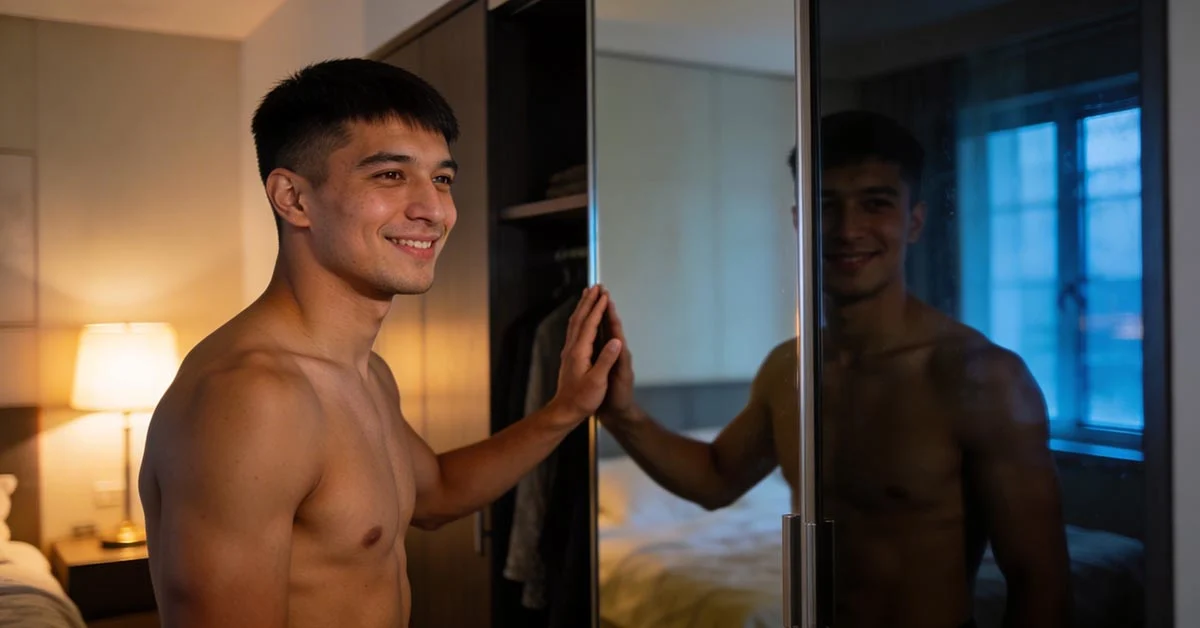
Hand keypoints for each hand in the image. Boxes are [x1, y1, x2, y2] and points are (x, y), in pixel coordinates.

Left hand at [550, 285, 622, 419]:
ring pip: (575, 323)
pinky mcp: (569, 356)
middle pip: (580, 319)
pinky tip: (581, 318)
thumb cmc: (582, 399)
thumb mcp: (597, 382)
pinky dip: (579, 318)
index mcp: (580, 352)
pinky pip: (574, 330)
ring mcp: (569, 352)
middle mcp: (572, 348)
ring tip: (588, 295)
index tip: (605, 295)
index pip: (590, 324)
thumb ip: (606, 360)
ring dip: (582, 307)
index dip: (598, 308)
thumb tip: (616, 340)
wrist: (564, 411)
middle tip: (596, 286)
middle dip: (588, 301)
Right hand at [598, 298, 636, 418]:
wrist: (619, 414)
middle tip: (600, 289)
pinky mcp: (603, 362)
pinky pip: (596, 340)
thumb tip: (618, 343)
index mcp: (619, 355)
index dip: (610, 313)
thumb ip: (617, 362)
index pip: (615, 329)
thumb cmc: (619, 400)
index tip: (606, 297)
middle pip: (609, 325)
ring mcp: (609, 357)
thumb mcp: (619, 382)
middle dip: (604, 307)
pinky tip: (585, 325)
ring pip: (602, 330)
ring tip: (592, 300)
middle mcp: (616, 353)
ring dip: (598, 314)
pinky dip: (592, 328)